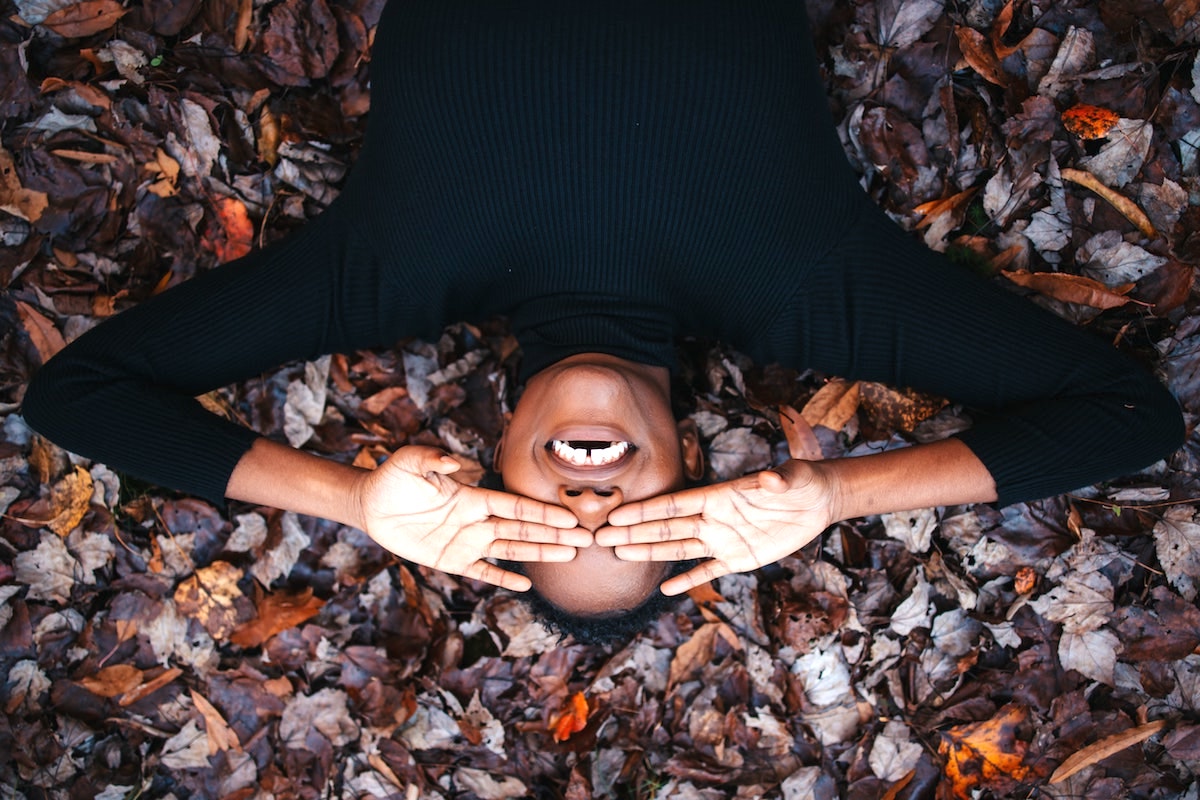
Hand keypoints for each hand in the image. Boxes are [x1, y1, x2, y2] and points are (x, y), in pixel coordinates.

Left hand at [355, 446, 585, 590]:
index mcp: (472, 497)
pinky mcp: (450, 561)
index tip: (569, 516)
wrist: (371, 505)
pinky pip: (482, 572)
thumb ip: (433, 458)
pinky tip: (526, 585)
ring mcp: (466, 543)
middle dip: (553, 534)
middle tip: (585, 539)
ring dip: (540, 553)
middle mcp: (476, 521)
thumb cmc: (393, 478)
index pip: (514, 507)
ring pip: (511, 550)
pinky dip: (503, 579)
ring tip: (569, 555)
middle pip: (522, 529)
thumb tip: (457, 464)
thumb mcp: (409, 461)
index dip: (541, 512)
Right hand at [595, 459, 835, 594]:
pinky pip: (708, 571)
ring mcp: (723, 540)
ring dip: (650, 551)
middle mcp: (714, 519)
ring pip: (679, 547)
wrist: (817, 500)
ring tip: (621, 554)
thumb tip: (769, 479)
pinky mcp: (739, 558)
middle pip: (666, 527)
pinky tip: (667, 588)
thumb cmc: (802, 481)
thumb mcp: (793, 477)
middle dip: (634, 532)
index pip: (675, 504)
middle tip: (601, 538)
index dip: (646, 510)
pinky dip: (689, 580)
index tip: (618, 515)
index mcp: (719, 496)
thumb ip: (776, 480)